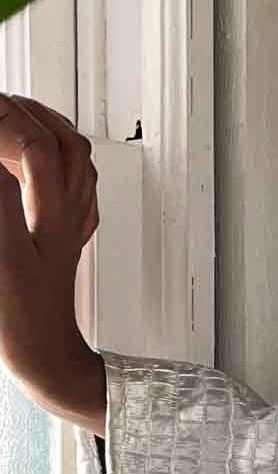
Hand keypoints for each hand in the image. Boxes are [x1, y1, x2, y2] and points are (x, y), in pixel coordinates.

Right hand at [0, 92, 106, 432]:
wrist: (45, 360)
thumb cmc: (20, 319)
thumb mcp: (2, 254)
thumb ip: (0, 197)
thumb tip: (3, 155)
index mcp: (51, 213)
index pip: (34, 144)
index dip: (3, 119)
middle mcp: (68, 214)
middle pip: (60, 142)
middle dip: (22, 113)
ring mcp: (71, 227)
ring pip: (73, 163)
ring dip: (43, 130)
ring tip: (10, 113)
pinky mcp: (66, 241)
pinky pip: (74, 188)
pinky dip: (56, 160)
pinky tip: (37, 159)